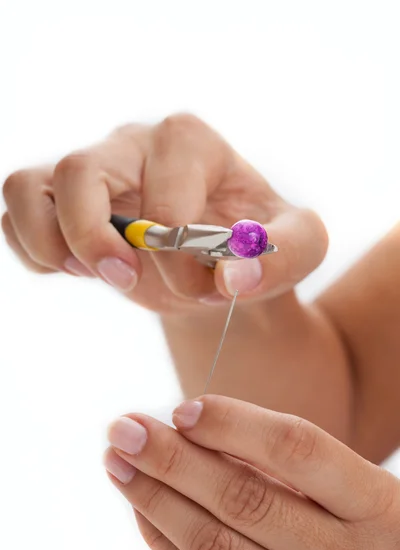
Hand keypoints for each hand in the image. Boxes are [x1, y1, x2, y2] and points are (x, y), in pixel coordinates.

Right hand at [1, 114, 326, 312]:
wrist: (219, 259)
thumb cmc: (254, 246)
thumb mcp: (298, 247)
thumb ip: (285, 254)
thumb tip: (234, 276)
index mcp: (190, 142)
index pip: (165, 191)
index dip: (180, 253)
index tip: (205, 290)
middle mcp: (132, 145)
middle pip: (80, 170)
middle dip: (96, 239)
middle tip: (126, 280)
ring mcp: (91, 170)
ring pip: (27, 185)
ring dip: (47, 240)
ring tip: (86, 272)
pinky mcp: (63, 201)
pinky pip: (17, 213)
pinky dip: (31, 248)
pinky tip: (72, 269)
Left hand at [104, 395, 399, 549]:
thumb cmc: (371, 527)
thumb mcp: (355, 485)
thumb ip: (288, 460)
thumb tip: (194, 429)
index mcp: (374, 506)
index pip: (295, 449)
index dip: (233, 423)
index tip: (181, 409)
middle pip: (243, 500)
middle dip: (172, 460)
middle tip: (124, 428)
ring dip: (156, 501)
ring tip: (119, 464)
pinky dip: (167, 546)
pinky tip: (145, 510)